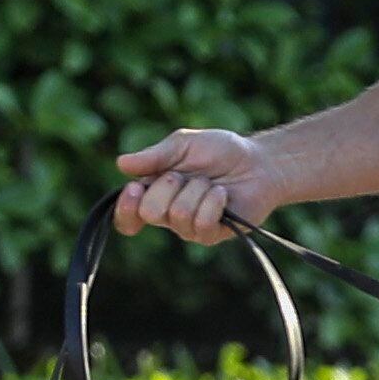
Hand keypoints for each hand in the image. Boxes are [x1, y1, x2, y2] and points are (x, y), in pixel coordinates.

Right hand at [114, 129, 279, 243]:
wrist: (257, 162)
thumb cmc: (219, 152)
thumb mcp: (182, 144)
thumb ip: (154, 156)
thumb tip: (121, 163)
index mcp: (154, 193)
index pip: (127, 216)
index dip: (125, 207)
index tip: (135, 188)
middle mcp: (168, 215)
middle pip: (149, 213)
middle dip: (168, 186)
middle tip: (185, 175)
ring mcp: (189, 228)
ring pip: (179, 214)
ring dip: (197, 189)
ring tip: (210, 183)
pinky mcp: (211, 235)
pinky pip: (202, 222)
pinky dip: (213, 200)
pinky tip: (222, 194)